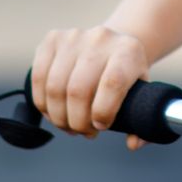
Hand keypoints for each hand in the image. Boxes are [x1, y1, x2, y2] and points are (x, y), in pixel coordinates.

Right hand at [31, 26, 151, 146]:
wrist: (112, 44)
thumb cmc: (127, 77)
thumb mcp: (143, 95)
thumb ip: (143, 122)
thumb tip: (132, 144)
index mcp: (129, 51)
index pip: (113, 83)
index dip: (103, 112)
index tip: (101, 127)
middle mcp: (101, 38)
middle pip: (78, 90)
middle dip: (77, 122)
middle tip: (82, 131)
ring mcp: (74, 36)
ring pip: (55, 87)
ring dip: (58, 116)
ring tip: (67, 125)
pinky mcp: (52, 39)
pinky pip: (38, 78)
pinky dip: (42, 103)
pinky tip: (52, 112)